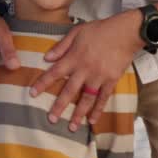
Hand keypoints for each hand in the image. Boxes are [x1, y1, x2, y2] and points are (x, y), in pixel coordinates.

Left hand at [33, 11, 141, 130]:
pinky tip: (92, 121)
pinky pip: (103, 98)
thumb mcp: (77, 31)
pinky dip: (98, 110)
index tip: (32, 93)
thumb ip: (61, 46)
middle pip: (69, 90)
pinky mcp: (111, 81)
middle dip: (59, 106)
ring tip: (71, 127)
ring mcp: (99, 77)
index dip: (43, 83)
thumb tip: (46, 58)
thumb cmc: (100, 29)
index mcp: (74, 57)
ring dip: (78, 114)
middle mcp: (85, 70)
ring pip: (86, 99)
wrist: (125, 32)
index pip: (55, 73)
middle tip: (51, 119)